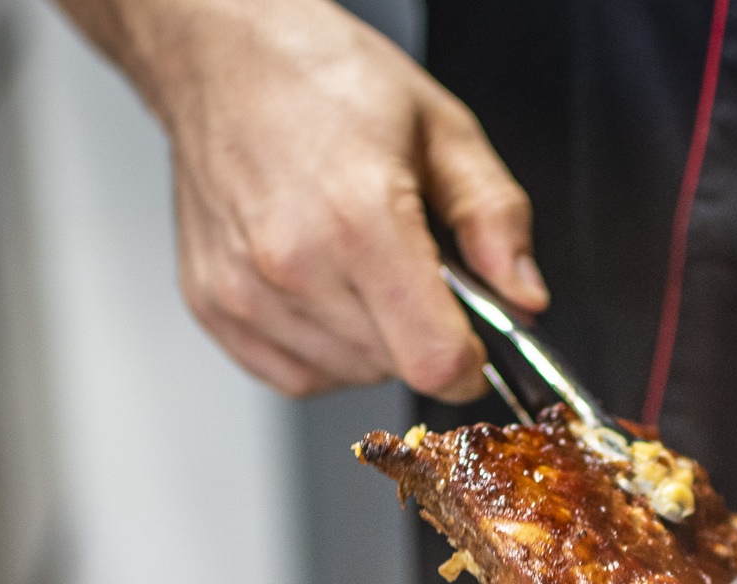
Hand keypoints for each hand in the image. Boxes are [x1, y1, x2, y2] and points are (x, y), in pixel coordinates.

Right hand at [68, 0, 546, 398]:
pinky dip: (324, 349)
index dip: (471, 364)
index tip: (474, 341)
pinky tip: (323, 287)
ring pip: (349, 373)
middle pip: (395, 368)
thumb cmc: (327, 81)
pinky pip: (296, 373)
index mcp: (359, 218)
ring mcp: (244, 290)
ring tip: (359, 263)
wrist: (223, 56)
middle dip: (421, 334)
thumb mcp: (445, 130)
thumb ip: (496, 219)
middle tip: (409, 266)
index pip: (433, 360)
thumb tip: (524, 296)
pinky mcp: (212, 304)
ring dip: (372, 341)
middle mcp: (293, 263)